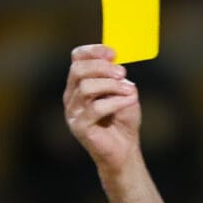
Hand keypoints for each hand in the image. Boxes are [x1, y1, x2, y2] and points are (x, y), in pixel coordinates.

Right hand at [64, 43, 142, 176]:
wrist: (125, 151)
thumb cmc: (123, 120)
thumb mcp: (124, 91)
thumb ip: (118, 77)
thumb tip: (117, 66)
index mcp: (79, 83)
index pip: (77, 58)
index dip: (93, 51)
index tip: (113, 53)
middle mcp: (72, 96)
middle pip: (78, 70)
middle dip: (102, 67)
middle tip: (122, 72)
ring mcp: (73, 112)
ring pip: (86, 88)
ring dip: (111, 85)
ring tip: (130, 90)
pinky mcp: (80, 127)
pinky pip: (95, 108)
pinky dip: (115, 102)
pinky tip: (131, 100)